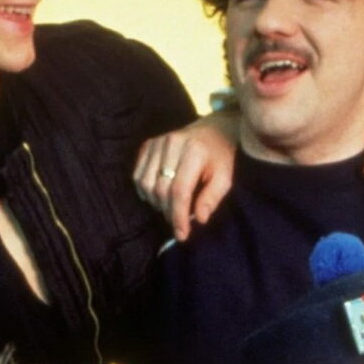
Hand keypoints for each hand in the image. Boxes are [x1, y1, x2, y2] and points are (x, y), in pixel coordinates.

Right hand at [133, 111, 238, 240]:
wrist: (215, 128)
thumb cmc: (221, 156)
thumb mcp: (225, 177)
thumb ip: (212, 198)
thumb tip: (199, 219)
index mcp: (194, 151)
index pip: (180, 190)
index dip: (178, 216)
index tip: (182, 235)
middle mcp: (172, 144)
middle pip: (161, 189)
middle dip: (168, 212)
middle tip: (179, 222)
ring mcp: (158, 142)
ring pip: (146, 183)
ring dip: (155, 203)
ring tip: (170, 208)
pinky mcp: (149, 144)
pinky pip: (138, 174)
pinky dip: (145, 190)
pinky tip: (158, 196)